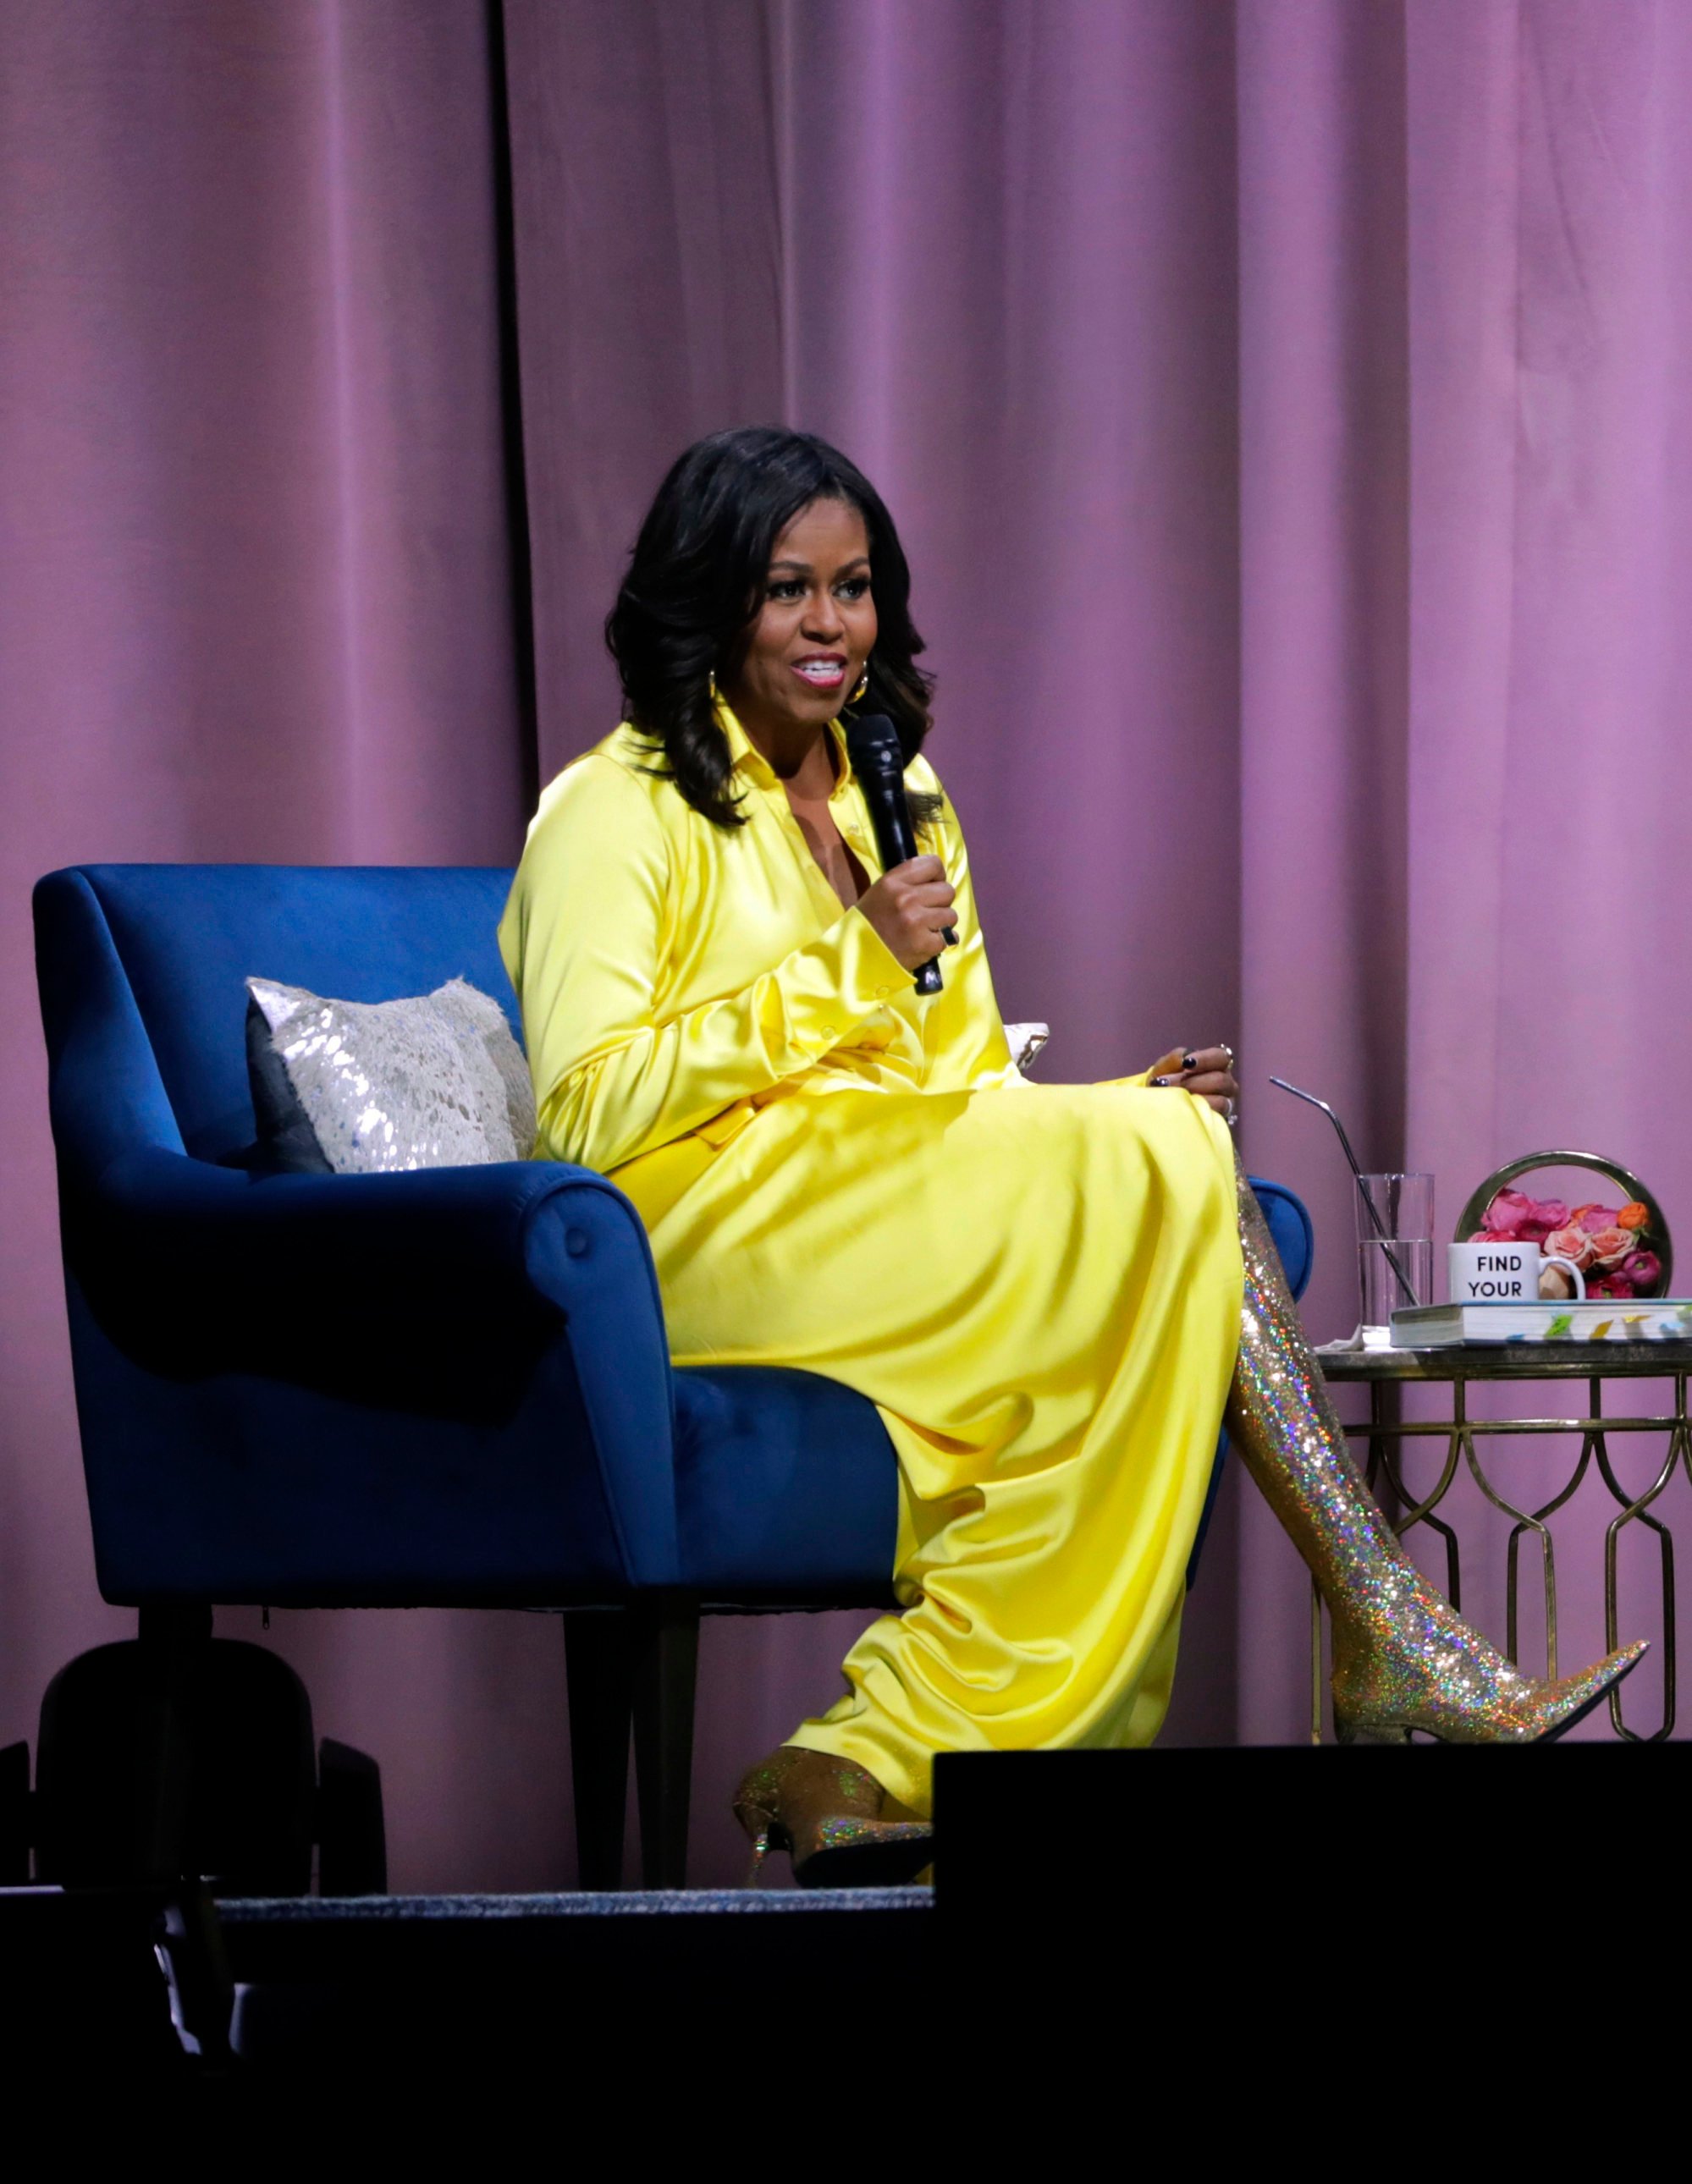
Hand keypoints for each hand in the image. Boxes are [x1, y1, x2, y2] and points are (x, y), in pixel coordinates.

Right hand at [859, 854, 956, 970]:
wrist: (856, 955)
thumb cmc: (870, 922)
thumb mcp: (881, 892)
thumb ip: (907, 882)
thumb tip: (937, 880)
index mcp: (893, 882)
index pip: (933, 864)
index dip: (938, 876)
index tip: (933, 886)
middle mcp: (906, 898)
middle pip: (947, 891)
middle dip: (941, 902)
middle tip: (927, 912)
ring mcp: (916, 922)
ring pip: (951, 915)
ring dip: (942, 923)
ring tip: (925, 929)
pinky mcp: (924, 944)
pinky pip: (949, 938)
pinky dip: (941, 942)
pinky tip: (926, 943)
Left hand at [1146, 1043, 1237, 1120]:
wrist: (1158, 1108)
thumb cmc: (1166, 1082)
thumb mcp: (1165, 1068)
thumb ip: (1173, 1059)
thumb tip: (1183, 1059)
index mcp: (1217, 1065)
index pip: (1221, 1057)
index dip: (1205, 1059)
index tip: (1186, 1063)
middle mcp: (1226, 1084)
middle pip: (1220, 1080)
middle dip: (1191, 1082)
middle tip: (1165, 1084)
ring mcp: (1226, 1104)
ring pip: (1221, 1101)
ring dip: (1194, 1099)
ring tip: (1171, 1098)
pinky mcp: (1220, 1121)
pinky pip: (1214, 1117)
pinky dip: (1198, 1112)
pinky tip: (1182, 1110)